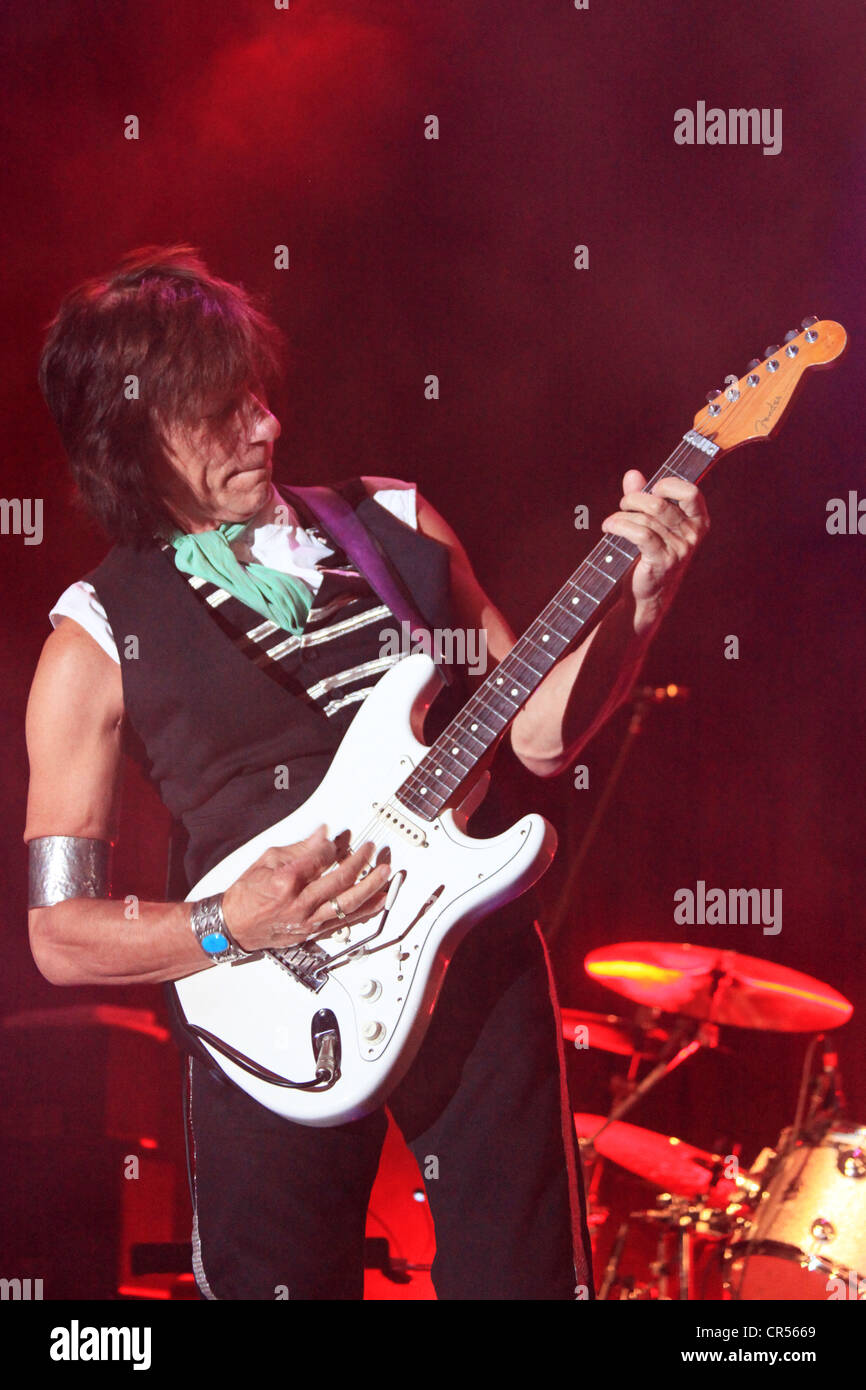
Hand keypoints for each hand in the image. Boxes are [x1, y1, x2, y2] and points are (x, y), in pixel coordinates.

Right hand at [221, 825, 390, 951]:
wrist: (233, 926)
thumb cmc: (246, 896)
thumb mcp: (267, 861)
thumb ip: (299, 848)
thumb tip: (322, 835)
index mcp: (287, 881)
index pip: (321, 858)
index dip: (332, 846)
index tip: (338, 839)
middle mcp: (300, 903)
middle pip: (341, 880)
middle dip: (360, 861)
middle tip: (371, 849)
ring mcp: (309, 921)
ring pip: (349, 904)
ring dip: (371, 887)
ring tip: (385, 874)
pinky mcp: (313, 932)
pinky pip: (346, 921)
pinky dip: (365, 911)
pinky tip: (378, 901)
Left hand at [600, 469, 709, 635]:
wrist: (649, 594)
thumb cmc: (652, 555)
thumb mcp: (652, 523)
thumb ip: (644, 497)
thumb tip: (632, 474)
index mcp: (698, 521)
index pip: (690, 492)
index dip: (668, 485)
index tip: (651, 490)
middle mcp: (693, 534)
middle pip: (659, 504)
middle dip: (633, 500)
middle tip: (622, 506)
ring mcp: (680, 549)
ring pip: (645, 519)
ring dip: (621, 516)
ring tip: (611, 522)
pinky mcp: (662, 561)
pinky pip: (639, 533)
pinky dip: (620, 526)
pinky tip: (609, 528)